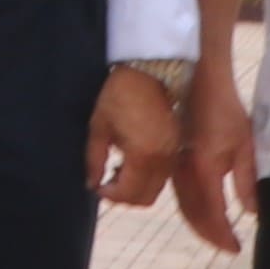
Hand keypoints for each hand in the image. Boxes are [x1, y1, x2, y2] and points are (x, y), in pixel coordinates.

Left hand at [86, 62, 184, 193]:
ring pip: (156, 189)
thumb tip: (92, 183)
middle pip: (145, 198)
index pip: (128, 193)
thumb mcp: (99, 126)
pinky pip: (163, 175)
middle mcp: (163, 158)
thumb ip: (94, 159)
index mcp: (143, 154)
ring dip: (136, 187)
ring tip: (118, 169)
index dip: (110, 195)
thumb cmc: (121, 93)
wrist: (150, 70)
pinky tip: (132, 161)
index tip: (97, 187)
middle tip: (107, 182)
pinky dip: (147, 177)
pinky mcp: (177, 146)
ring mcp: (173, 153)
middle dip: (124, 196)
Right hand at [153, 58, 249, 253]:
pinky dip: (191, 212)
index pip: (213, 215)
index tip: (236, 248)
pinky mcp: (171, 163)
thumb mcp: (244, 144)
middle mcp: (184, 175)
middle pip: (194, 217)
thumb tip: (253, 211)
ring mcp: (174, 169)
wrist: (196, 83)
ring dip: (200, 226)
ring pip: (184, 208)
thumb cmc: (224, 110)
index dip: (224, 235)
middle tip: (229, 247)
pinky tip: (203, 213)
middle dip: (211, 236)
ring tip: (218, 235)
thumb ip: (248, 180)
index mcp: (204, 171)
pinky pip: (180, 196)